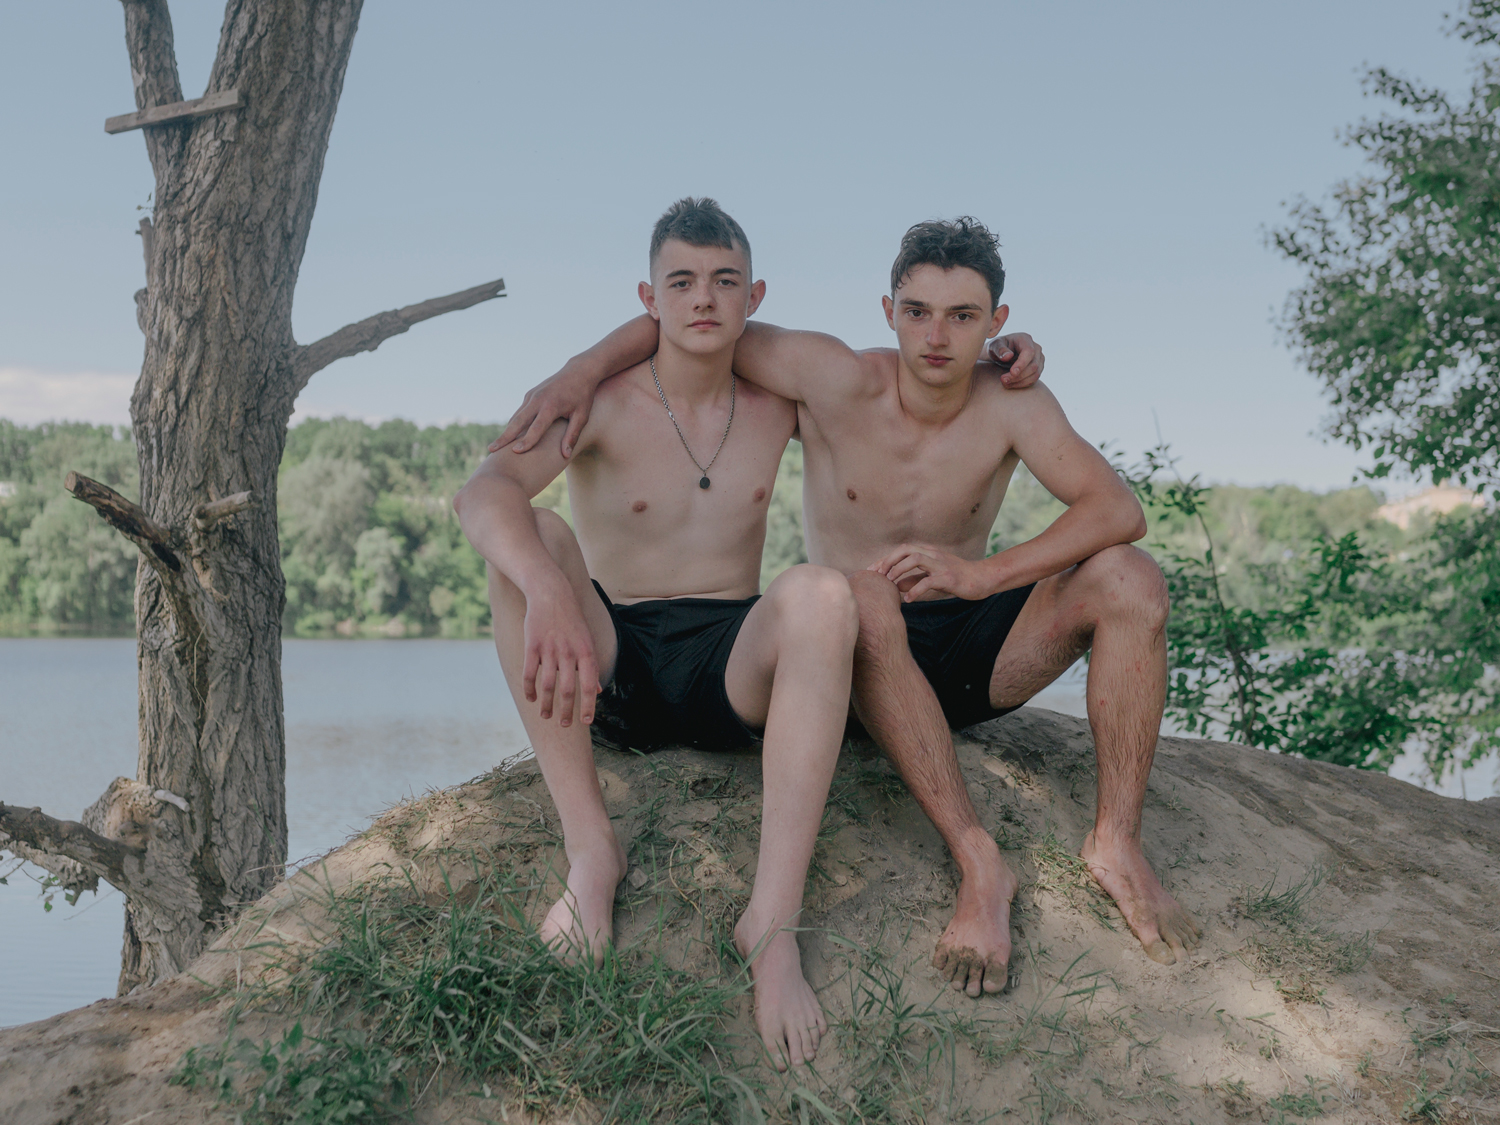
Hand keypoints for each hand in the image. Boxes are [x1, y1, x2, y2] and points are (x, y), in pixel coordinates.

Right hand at [489, 366, 595, 458]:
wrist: (578, 371)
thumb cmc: (583, 396)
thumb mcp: (582, 416)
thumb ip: (572, 435)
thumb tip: (565, 455)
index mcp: (551, 406)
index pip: (536, 427)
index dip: (527, 440)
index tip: (516, 452)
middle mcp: (537, 400)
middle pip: (517, 421)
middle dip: (504, 436)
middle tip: (491, 450)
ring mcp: (532, 395)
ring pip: (516, 416)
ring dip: (506, 431)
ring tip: (495, 446)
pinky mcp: (530, 394)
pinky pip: (520, 412)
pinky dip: (513, 424)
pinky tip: (508, 436)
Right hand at [521, 581, 600, 725]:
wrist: (551, 594)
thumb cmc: (572, 620)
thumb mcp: (588, 640)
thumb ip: (591, 666)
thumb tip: (598, 691)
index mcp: (586, 651)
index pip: (589, 684)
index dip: (588, 705)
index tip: (585, 722)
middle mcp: (569, 652)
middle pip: (569, 689)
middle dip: (567, 711)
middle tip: (565, 725)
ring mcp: (550, 649)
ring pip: (548, 685)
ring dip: (547, 704)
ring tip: (546, 716)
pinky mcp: (532, 646)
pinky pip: (530, 673)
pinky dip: (530, 689)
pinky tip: (531, 698)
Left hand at [869, 544, 993, 601]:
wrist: (982, 579)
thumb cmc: (957, 578)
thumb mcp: (932, 577)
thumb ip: (915, 579)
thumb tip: (895, 585)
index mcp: (928, 553)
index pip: (902, 550)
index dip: (885, 559)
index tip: (872, 571)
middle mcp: (933, 555)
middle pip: (906, 549)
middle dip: (888, 560)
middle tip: (877, 575)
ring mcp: (941, 565)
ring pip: (916, 559)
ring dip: (899, 570)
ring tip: (890, 583)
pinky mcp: (949, 578)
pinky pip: (929, 581)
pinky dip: (915, 590)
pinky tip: (908, 599)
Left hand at [986, 332, 1044, 388]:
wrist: (1001, 353)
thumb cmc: (996, 348)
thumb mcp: (994, 346)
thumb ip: (999, 349)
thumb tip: (1008, 356)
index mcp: (1025, 339)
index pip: (1029, 352)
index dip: (1022, 364)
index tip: (1012, 373)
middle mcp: (1036, 348)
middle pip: (1033, 365)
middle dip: (1019, 376)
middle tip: (1003, 380)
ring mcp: (1039, 358)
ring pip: (1035, 374)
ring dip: (1020, 382)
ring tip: (1006, 384)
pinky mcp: (1038, 368)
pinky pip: (1034, 379)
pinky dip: (1023, 384)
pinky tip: (1011, 384)